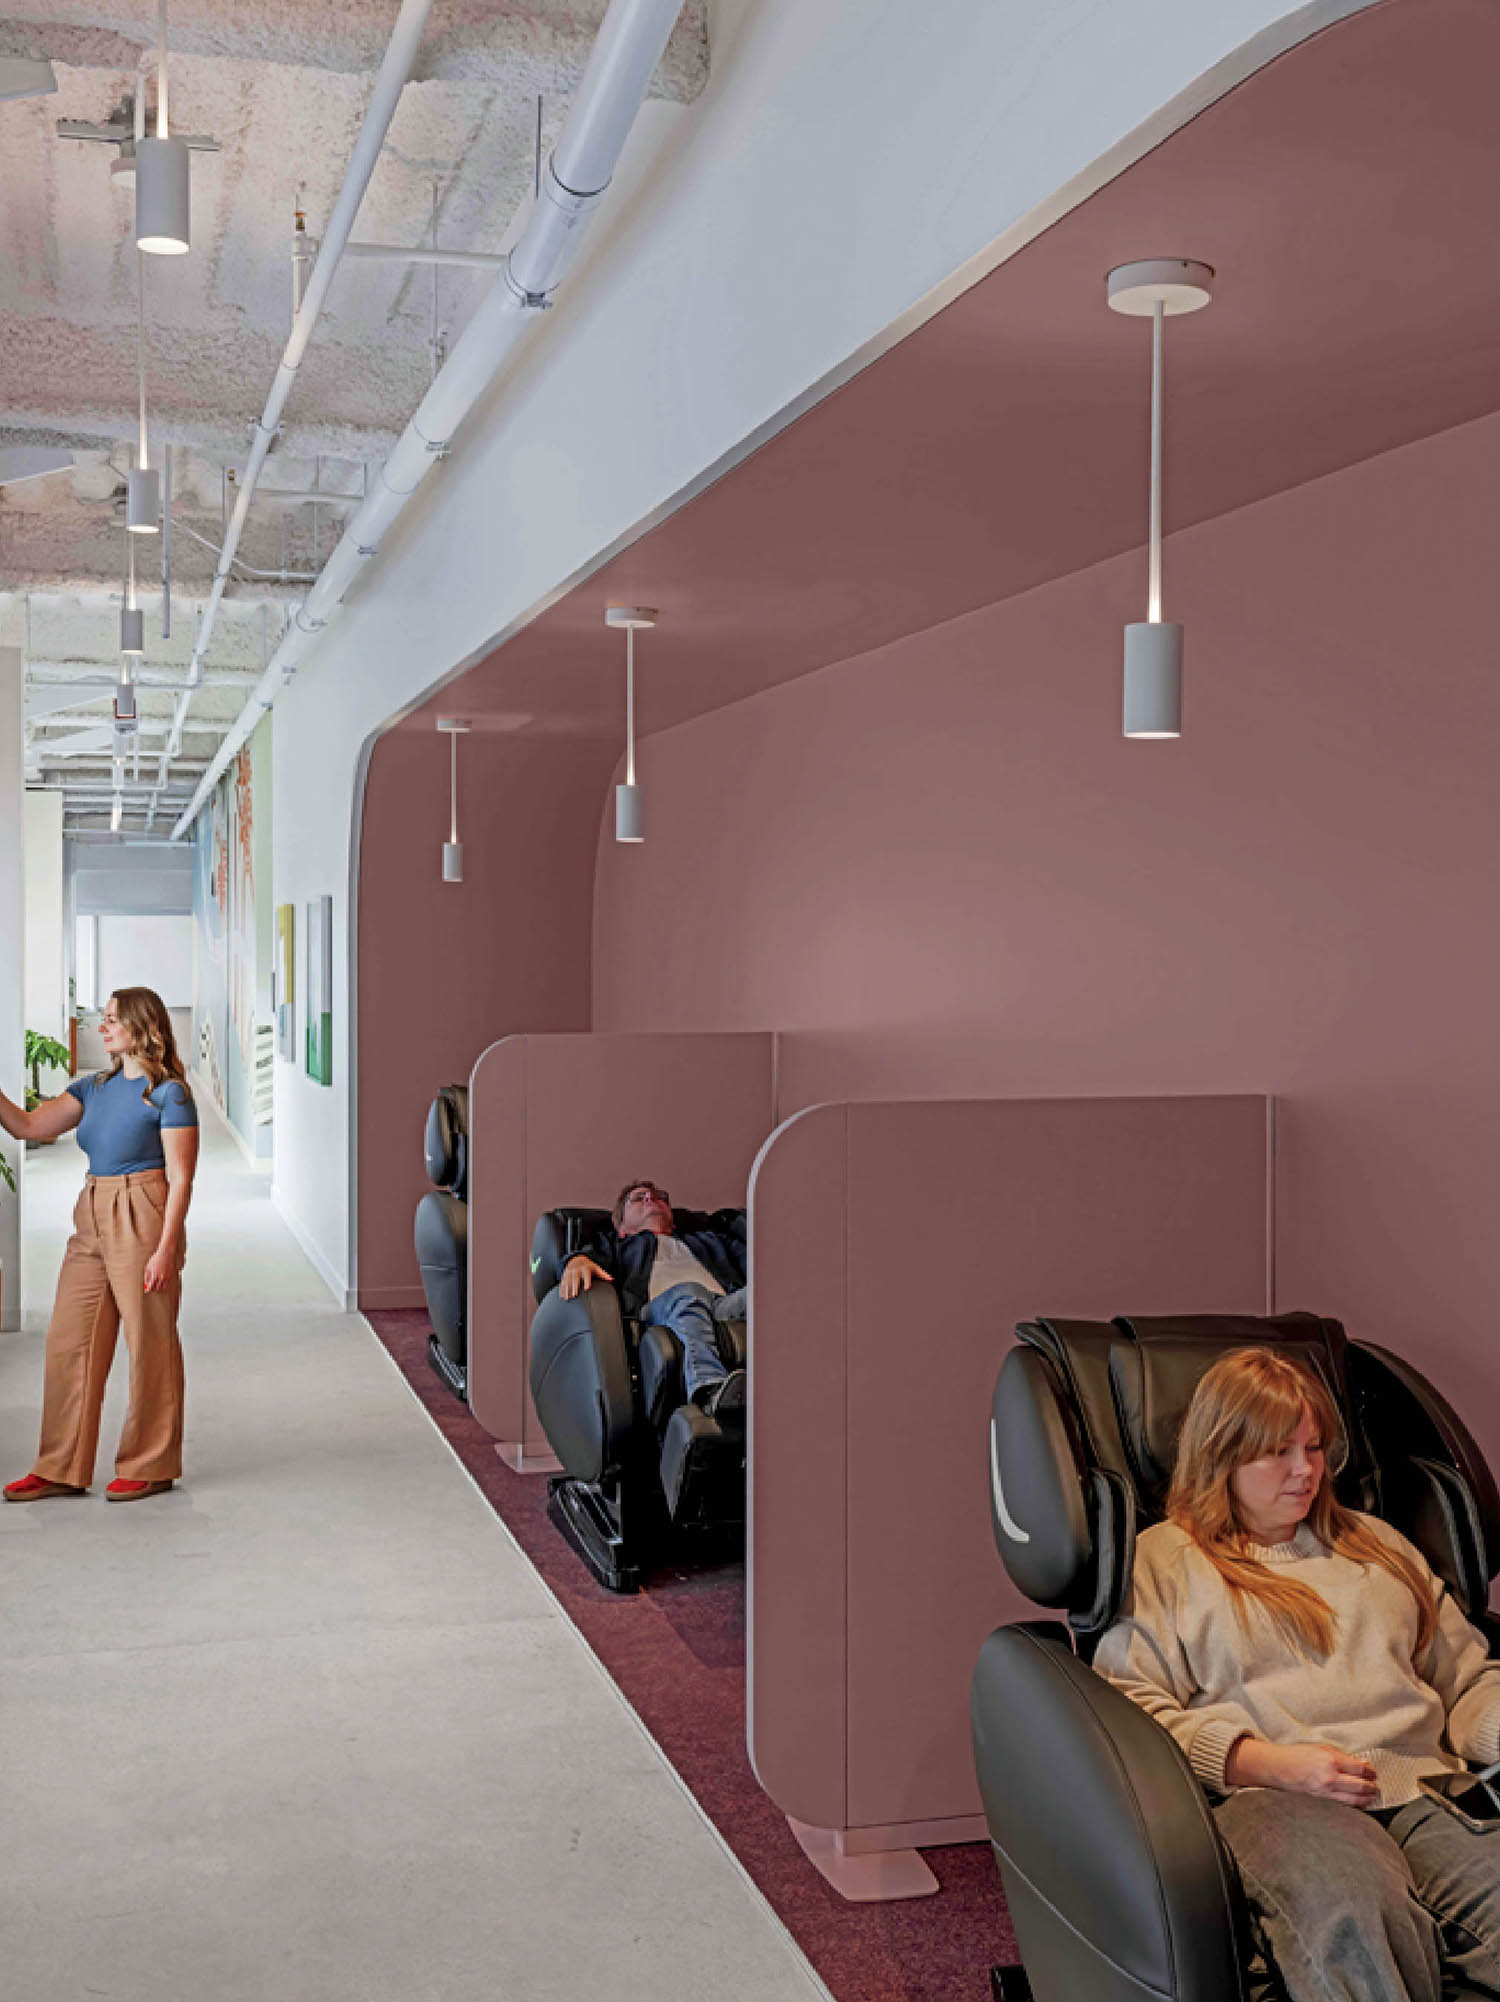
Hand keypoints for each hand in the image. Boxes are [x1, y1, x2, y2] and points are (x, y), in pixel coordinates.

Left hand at [142, 1241, 178, 1293]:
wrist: (166, 1253)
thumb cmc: (157, 1258)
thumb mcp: (148, 1267)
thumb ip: (147, 1276)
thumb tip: (146, 1283)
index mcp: (155, 1275)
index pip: (151, 1287)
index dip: (148, 1290)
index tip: (146, 1291)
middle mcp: (162, 1277)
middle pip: (157, 1288)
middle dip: (153, 1289)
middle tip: (151, 1288)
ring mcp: (168, 1276)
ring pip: (164, 1287)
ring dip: (160, 1287)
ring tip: (157, 1285)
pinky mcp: (172, 1274)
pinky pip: (168, 1282)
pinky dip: (164, 1283)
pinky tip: (162, 1280)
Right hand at [559, 1256, 611, 1300]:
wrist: (576, 1260)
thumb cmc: (588, 1266)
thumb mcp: (596, 1268)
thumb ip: (603, 1274)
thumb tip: (611, 1279)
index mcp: (585, 1269)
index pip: (586, 1275)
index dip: (586, 1281)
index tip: (587, 1288)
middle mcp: (576, 1270)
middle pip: (575, 1279)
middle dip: (574, 1287)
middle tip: (575, 1295)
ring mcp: (569, 1273)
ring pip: (567, 1281)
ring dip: (567, 1290)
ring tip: (567, 1298)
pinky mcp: (564, 1276)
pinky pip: (562, 1283)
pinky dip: (562, 1290)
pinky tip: (562, 1296)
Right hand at [1227, 1736, 1378, 1805]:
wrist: (1279, 1767)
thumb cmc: (1299, 1754)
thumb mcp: (1321, 1747)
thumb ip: (1342, 1756)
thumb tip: (1362, 1764)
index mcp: (1330, 1760)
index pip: (1359, 1768)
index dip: (1370, 1772)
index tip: (1373, 1773)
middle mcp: (1330, 1777)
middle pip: (1360, 1786)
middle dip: (1371, 1787)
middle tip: (1375, 1786)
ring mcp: (1326, 1791)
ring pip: (1354, 1799)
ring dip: (1366, 1799)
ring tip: (1371, 1797)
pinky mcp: (1322, 1800)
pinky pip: (1343, 1805)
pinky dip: (1354, 1805)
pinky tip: (1359, 1803)